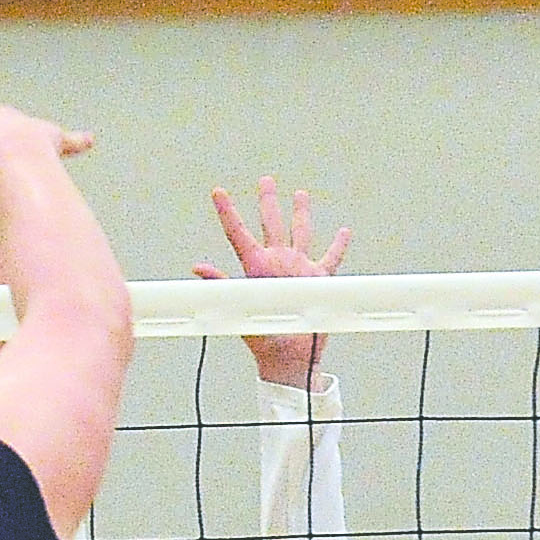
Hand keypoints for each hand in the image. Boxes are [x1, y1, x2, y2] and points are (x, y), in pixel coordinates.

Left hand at [195, 175, 349, 389]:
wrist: (291, 358)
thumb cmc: (263, 340)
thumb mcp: (239, 309)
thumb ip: (221, 285)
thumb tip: (197, 268)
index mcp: (256, 267)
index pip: (238, 233)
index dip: (228, 212)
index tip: (218, 192)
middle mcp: (277, 263)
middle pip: (271, 224)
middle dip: (268, 202)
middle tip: (265, 180)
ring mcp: (298, 269)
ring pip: (301, 233)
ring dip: (300, 214)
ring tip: (300, 194)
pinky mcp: (318, 281)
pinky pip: (330, 259)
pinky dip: (338, 245)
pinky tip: (343, 232)